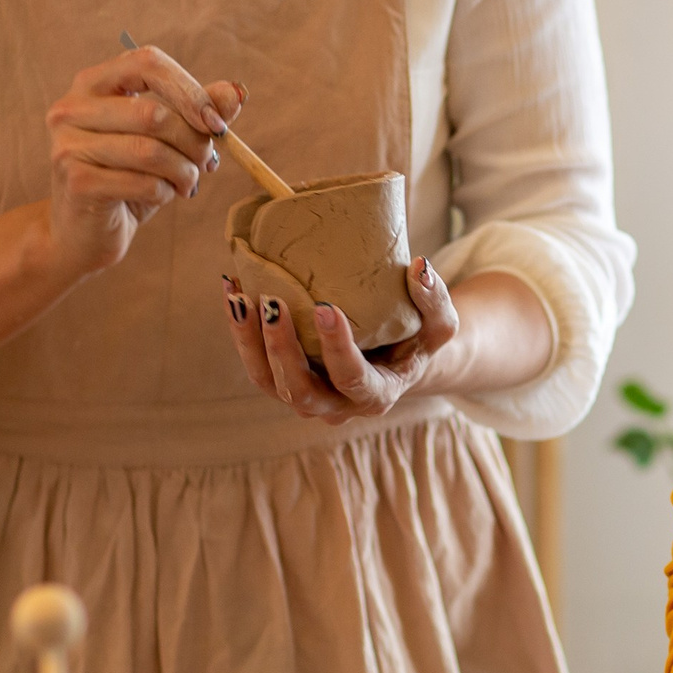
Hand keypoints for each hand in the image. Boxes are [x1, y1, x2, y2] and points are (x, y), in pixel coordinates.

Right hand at [42, 44, 238, 278]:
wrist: (83, 232)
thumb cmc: (126, 178)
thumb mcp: (164, 141)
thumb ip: (196, 111)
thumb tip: (235, 92)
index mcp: (94, 84)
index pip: (148, 63)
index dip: (190, 91)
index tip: (216, 123)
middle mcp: (73, 108)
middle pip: (155, 112)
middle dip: (194, 141)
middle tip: (206, 162)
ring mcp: (69, 145)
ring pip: (151, 151)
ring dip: (184, 171)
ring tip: (188, 182)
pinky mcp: (78, 182)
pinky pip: (144, 183)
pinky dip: (165, 192)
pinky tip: (162, 195)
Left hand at [226, 258, 458, 424]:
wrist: (393, 358)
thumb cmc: (417, 339)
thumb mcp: (439, 324)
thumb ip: (434, 300)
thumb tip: (419, 266)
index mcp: (376, 395)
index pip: (353, 379)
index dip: (337, 349)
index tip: (325, 308)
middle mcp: (336, 405)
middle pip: (300, 391)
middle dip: (282, 349)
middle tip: (272, 303)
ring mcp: (305, 397)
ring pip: (268, 381)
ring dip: (249, 341)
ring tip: (239, 296)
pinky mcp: (282, 381)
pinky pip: (255, 364)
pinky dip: (241, 331)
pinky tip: (233, 291)